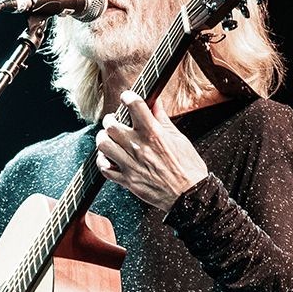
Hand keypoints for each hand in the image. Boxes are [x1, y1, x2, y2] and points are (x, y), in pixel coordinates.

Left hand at [95, 90, 208, 209]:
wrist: (190, 195)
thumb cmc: (188, 167)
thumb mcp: (179, 138)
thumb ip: (162, 118)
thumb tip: (155, 102)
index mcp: (154, 134)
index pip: (134, 105)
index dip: (128, 97)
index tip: (127, 97)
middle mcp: (139, 147)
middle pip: (111, 125)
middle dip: (110, 119)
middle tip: (114, 120)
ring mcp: (131, 165)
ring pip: (103, 145)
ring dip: (103, 139)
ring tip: (109, 137)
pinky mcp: (128, 180)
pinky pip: (105, 169)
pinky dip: (103, 161)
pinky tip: (108, 157)